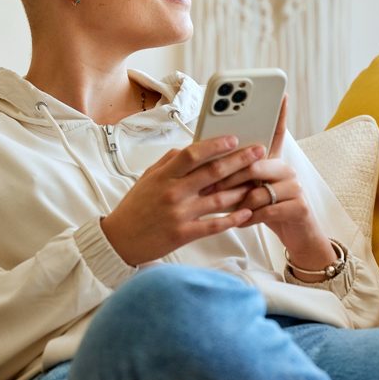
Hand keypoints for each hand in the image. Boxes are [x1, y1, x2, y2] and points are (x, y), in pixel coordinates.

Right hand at [99, 136, 263, 264]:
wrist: (119, 240)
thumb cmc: (135, 208)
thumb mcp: (148, 178)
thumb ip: (169, 162)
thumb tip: (190, 148)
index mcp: (164, 176)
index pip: (192, 154)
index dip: (215, 145)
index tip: (234, 139)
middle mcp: (173, 193)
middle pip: (212, 173)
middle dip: (239, 161)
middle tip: (259, 152)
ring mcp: (179, 214)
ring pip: (218, 199)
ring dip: (242, 189)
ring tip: (259, 181)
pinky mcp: (183, 234)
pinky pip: (214, 226)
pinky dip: (233, 219)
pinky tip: (247, 213)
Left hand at [208, 96, 336, 269]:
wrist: (297, 236)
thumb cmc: (266, 210)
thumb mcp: (249, 189)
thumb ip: (236, 174)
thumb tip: (207, 163)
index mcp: (273, 161)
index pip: (276, 132)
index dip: (278, 113)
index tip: (279, 94)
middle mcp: (286, 169)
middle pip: (255, 163)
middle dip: (230, 176)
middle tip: (209, 185)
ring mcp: (295, 187)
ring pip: (259, 189)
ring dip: (239, 201)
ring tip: (228, 209)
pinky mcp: (299, 206)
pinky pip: (268, 209)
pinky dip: (251, 217)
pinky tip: (243, 220)